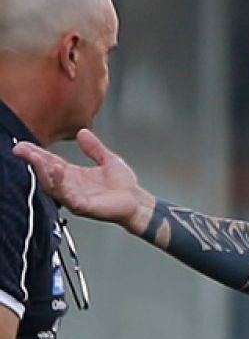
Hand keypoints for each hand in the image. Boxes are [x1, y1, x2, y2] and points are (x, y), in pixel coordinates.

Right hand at [12, 129, 155, 233]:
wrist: (137, 203)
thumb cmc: (124, 187)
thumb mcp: (108, 160)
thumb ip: (95, 147)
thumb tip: (83, 132)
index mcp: (74, 175)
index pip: (50, 162)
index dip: (37, 153)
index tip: (24, 144)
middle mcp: (71, 186)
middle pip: (46, 173)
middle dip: (33, 161)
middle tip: (21, 149)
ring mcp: (75, 197)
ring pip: (53, 185)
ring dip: (44, 171)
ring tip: (38, 158)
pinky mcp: (83, 206)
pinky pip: (68, 196)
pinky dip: (62, 184)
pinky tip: (59, 171)